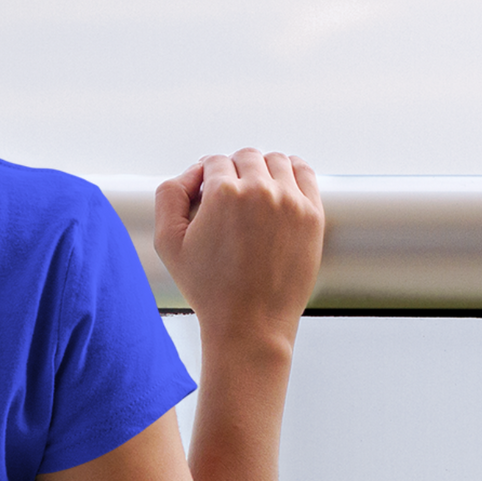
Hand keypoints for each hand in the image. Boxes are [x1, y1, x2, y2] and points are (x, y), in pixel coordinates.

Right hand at [154, 148, 322, 347]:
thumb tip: (190, 173)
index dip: (205, 177)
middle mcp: (261, 190)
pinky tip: (280, 188)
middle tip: (227, 198)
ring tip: (253, 194)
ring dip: (262, 169)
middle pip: (245, 157)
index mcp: (224, 193)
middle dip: (233, 171)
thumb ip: (168, 196)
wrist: (250, 323)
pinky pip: (304, 173)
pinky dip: (291, 173)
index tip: (205, 196)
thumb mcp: (168, 244)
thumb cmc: (208, 288)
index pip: (214, 162)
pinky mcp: (313, 214)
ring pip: (276, 160)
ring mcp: (292, 201)